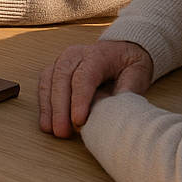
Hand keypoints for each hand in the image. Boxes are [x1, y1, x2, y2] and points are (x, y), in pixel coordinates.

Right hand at [38, 40, 153, 138]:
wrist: (120, 50)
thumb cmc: (128, 64)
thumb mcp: (137, 73)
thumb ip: (128, 89)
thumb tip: (118, 109)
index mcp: (97, 54)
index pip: (84, 76)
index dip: (79, 99)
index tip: (78, 121)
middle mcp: (75, 54)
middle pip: (62, 78)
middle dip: (60, 107)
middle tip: (62, 131)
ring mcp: (62, 61)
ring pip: (49, 81)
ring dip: (49, 108)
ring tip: (52, 130)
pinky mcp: (54, 70)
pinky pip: (44, 86)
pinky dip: (44, 105)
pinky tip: (46, 123)